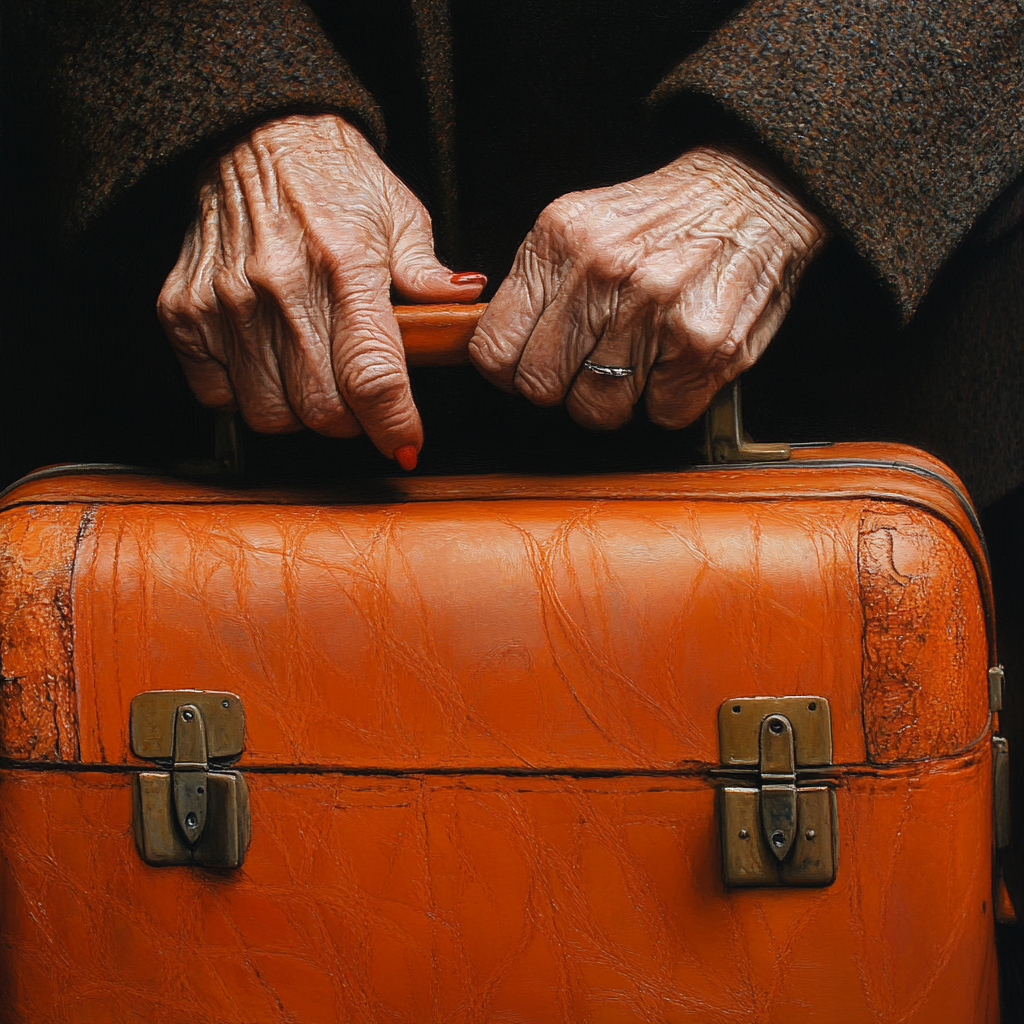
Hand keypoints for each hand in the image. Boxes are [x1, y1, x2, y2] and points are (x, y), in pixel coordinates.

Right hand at [157, 113, 484, 467]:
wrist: (254, 135)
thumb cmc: (334, 178)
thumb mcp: (400, 215)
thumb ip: (429, 274)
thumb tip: (466, 304)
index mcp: (346, 266)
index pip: (372, 377)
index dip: (394, 425)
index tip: (406, 444)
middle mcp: (281, 288)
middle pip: (321, 410)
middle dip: (351, 422)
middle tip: (359, 401)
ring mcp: (226, 302)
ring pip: (270, 414)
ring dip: (300, 414)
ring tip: (313, 378)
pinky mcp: (184, 311)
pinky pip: (217, 396)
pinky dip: (245, 397)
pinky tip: (266, 365)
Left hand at [468, 146, 826, 429]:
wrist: (753, 192)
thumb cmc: (664, 219)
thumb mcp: (582, 226)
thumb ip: (540, 286)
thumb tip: (501, 352)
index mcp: (559, 241)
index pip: (495, 349)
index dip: (511, 372)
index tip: (531, 365)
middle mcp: (602, 273)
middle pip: (541, 388)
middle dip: (563, 388)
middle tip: (590, 366)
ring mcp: (655, 312)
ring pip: (598, 410)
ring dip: (617, 399)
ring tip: (639, 360)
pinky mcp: (704, 346)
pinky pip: (662, 415)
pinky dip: (669, 401)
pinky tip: (676, 363)